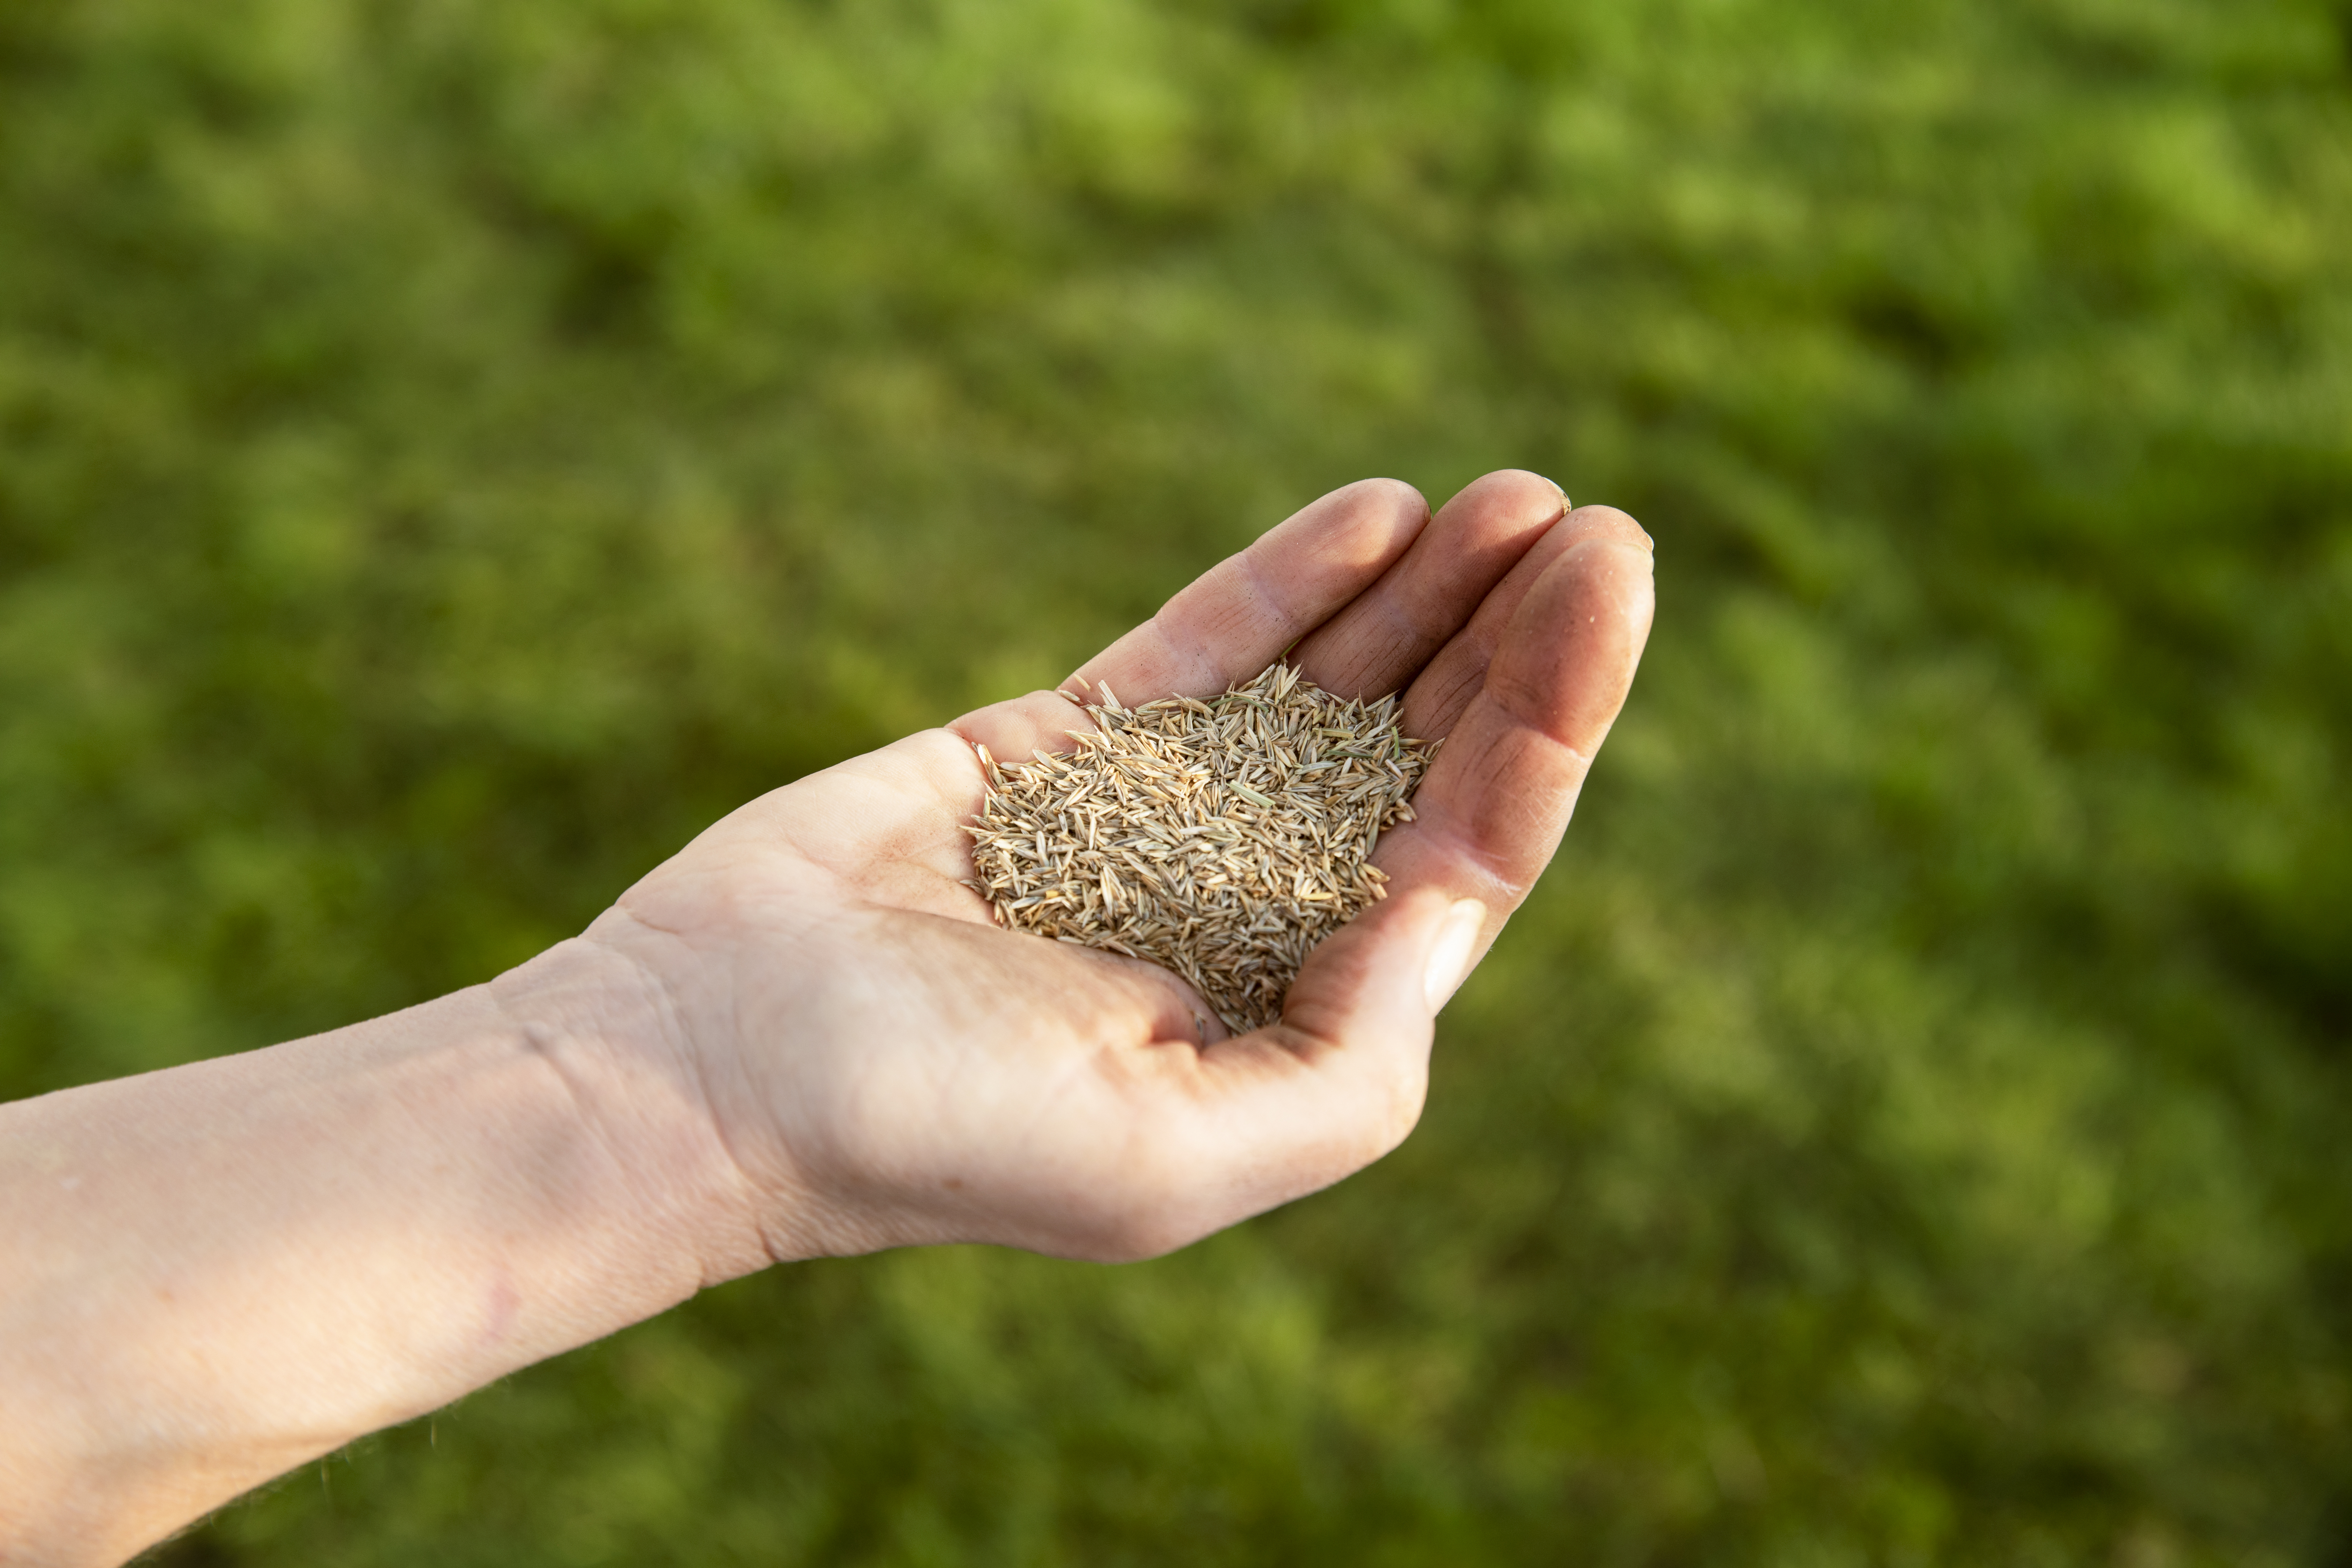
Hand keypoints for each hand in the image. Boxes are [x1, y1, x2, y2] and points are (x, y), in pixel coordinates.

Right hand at [550, 473, 1654, 1270]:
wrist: (707, 1063)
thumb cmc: (928, 1136)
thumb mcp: (1166, 1160)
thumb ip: (1343, 1063)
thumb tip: (1449, 905)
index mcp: (1296, 1016)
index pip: (1464, 854)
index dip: (1549, 722)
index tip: (1607, 592)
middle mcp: (1250, 913)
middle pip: (1423, 757)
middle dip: (1515, 644)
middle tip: (1596, 525)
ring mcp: (1164, 821)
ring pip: (1332, 688)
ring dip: (1429, 596)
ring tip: (1519, 498)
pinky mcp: (1068, 748)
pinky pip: (1207, 649)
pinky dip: (1292, 583)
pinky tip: (1384, 515)